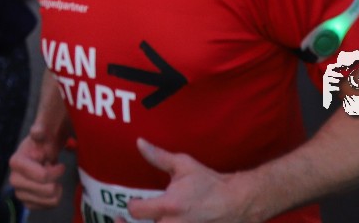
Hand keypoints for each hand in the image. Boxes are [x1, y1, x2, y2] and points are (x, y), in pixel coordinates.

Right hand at [8, 121, 66, 208]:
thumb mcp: (44, 131)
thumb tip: (37, 131)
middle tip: (53, 170)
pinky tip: (50, 186)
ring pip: (50, 200)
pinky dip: (54, 198)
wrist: (41, 152)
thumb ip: (41, 129)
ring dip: (56, 188)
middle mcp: (14, 179)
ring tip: (51, 178)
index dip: (57, 171)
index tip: (60, 164)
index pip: (43, 176)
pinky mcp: (27, 202)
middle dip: (56, 180)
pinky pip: (48, 207)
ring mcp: (19, 192)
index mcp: (16, 162)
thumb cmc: (43, 142)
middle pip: (47, 190)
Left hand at [124, 138, 252, 222]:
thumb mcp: (183, 165)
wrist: (236, 202)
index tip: (134, 202)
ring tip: (140, 221)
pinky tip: (160, 222)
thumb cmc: (209, 183)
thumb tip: (139, 142)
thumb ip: (158, 156)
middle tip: (122, 219)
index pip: (135, 211)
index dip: (131, 205)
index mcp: (169, 206)